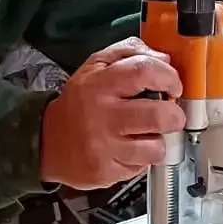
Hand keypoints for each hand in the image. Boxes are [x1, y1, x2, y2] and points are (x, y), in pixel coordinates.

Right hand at [40, 37, 184, 189]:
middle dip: (175, 115)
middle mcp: (101, 115)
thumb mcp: (96, 65)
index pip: (144, 71)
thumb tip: (164, 58)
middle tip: (170, 115)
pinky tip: (128, 148)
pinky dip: (141, 158)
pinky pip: (141, 167)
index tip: (173, 84)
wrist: (47, 141)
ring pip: (155, 148)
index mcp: (100, 83)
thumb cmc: (79, 102)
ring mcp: (103, 147)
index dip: (169, 76)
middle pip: (158, 115)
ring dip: (158, 141)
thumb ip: (129, 52)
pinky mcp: (105, 172)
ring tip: (145, 134)